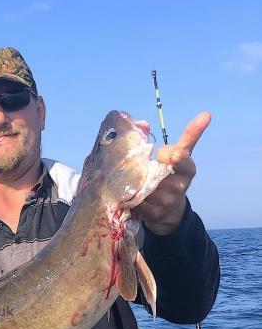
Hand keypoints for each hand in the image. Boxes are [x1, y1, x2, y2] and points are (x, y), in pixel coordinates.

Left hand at [135, 112, 210, 235]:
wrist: (168, 212)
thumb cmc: (171, 178)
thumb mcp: (182, 158)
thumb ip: (189, 137)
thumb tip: (205, 114)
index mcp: (187, 170)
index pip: (185, 162)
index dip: (175, 157)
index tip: (163, 153)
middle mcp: (178, 187)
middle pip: (163, 177)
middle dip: (148, 175)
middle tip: (142, 169)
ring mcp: (166, 202)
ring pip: (145, 188)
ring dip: (133, 182)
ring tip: (125, 177)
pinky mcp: (153, 214)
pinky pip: (136, 201)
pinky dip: (128, 196)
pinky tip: (123, 192)